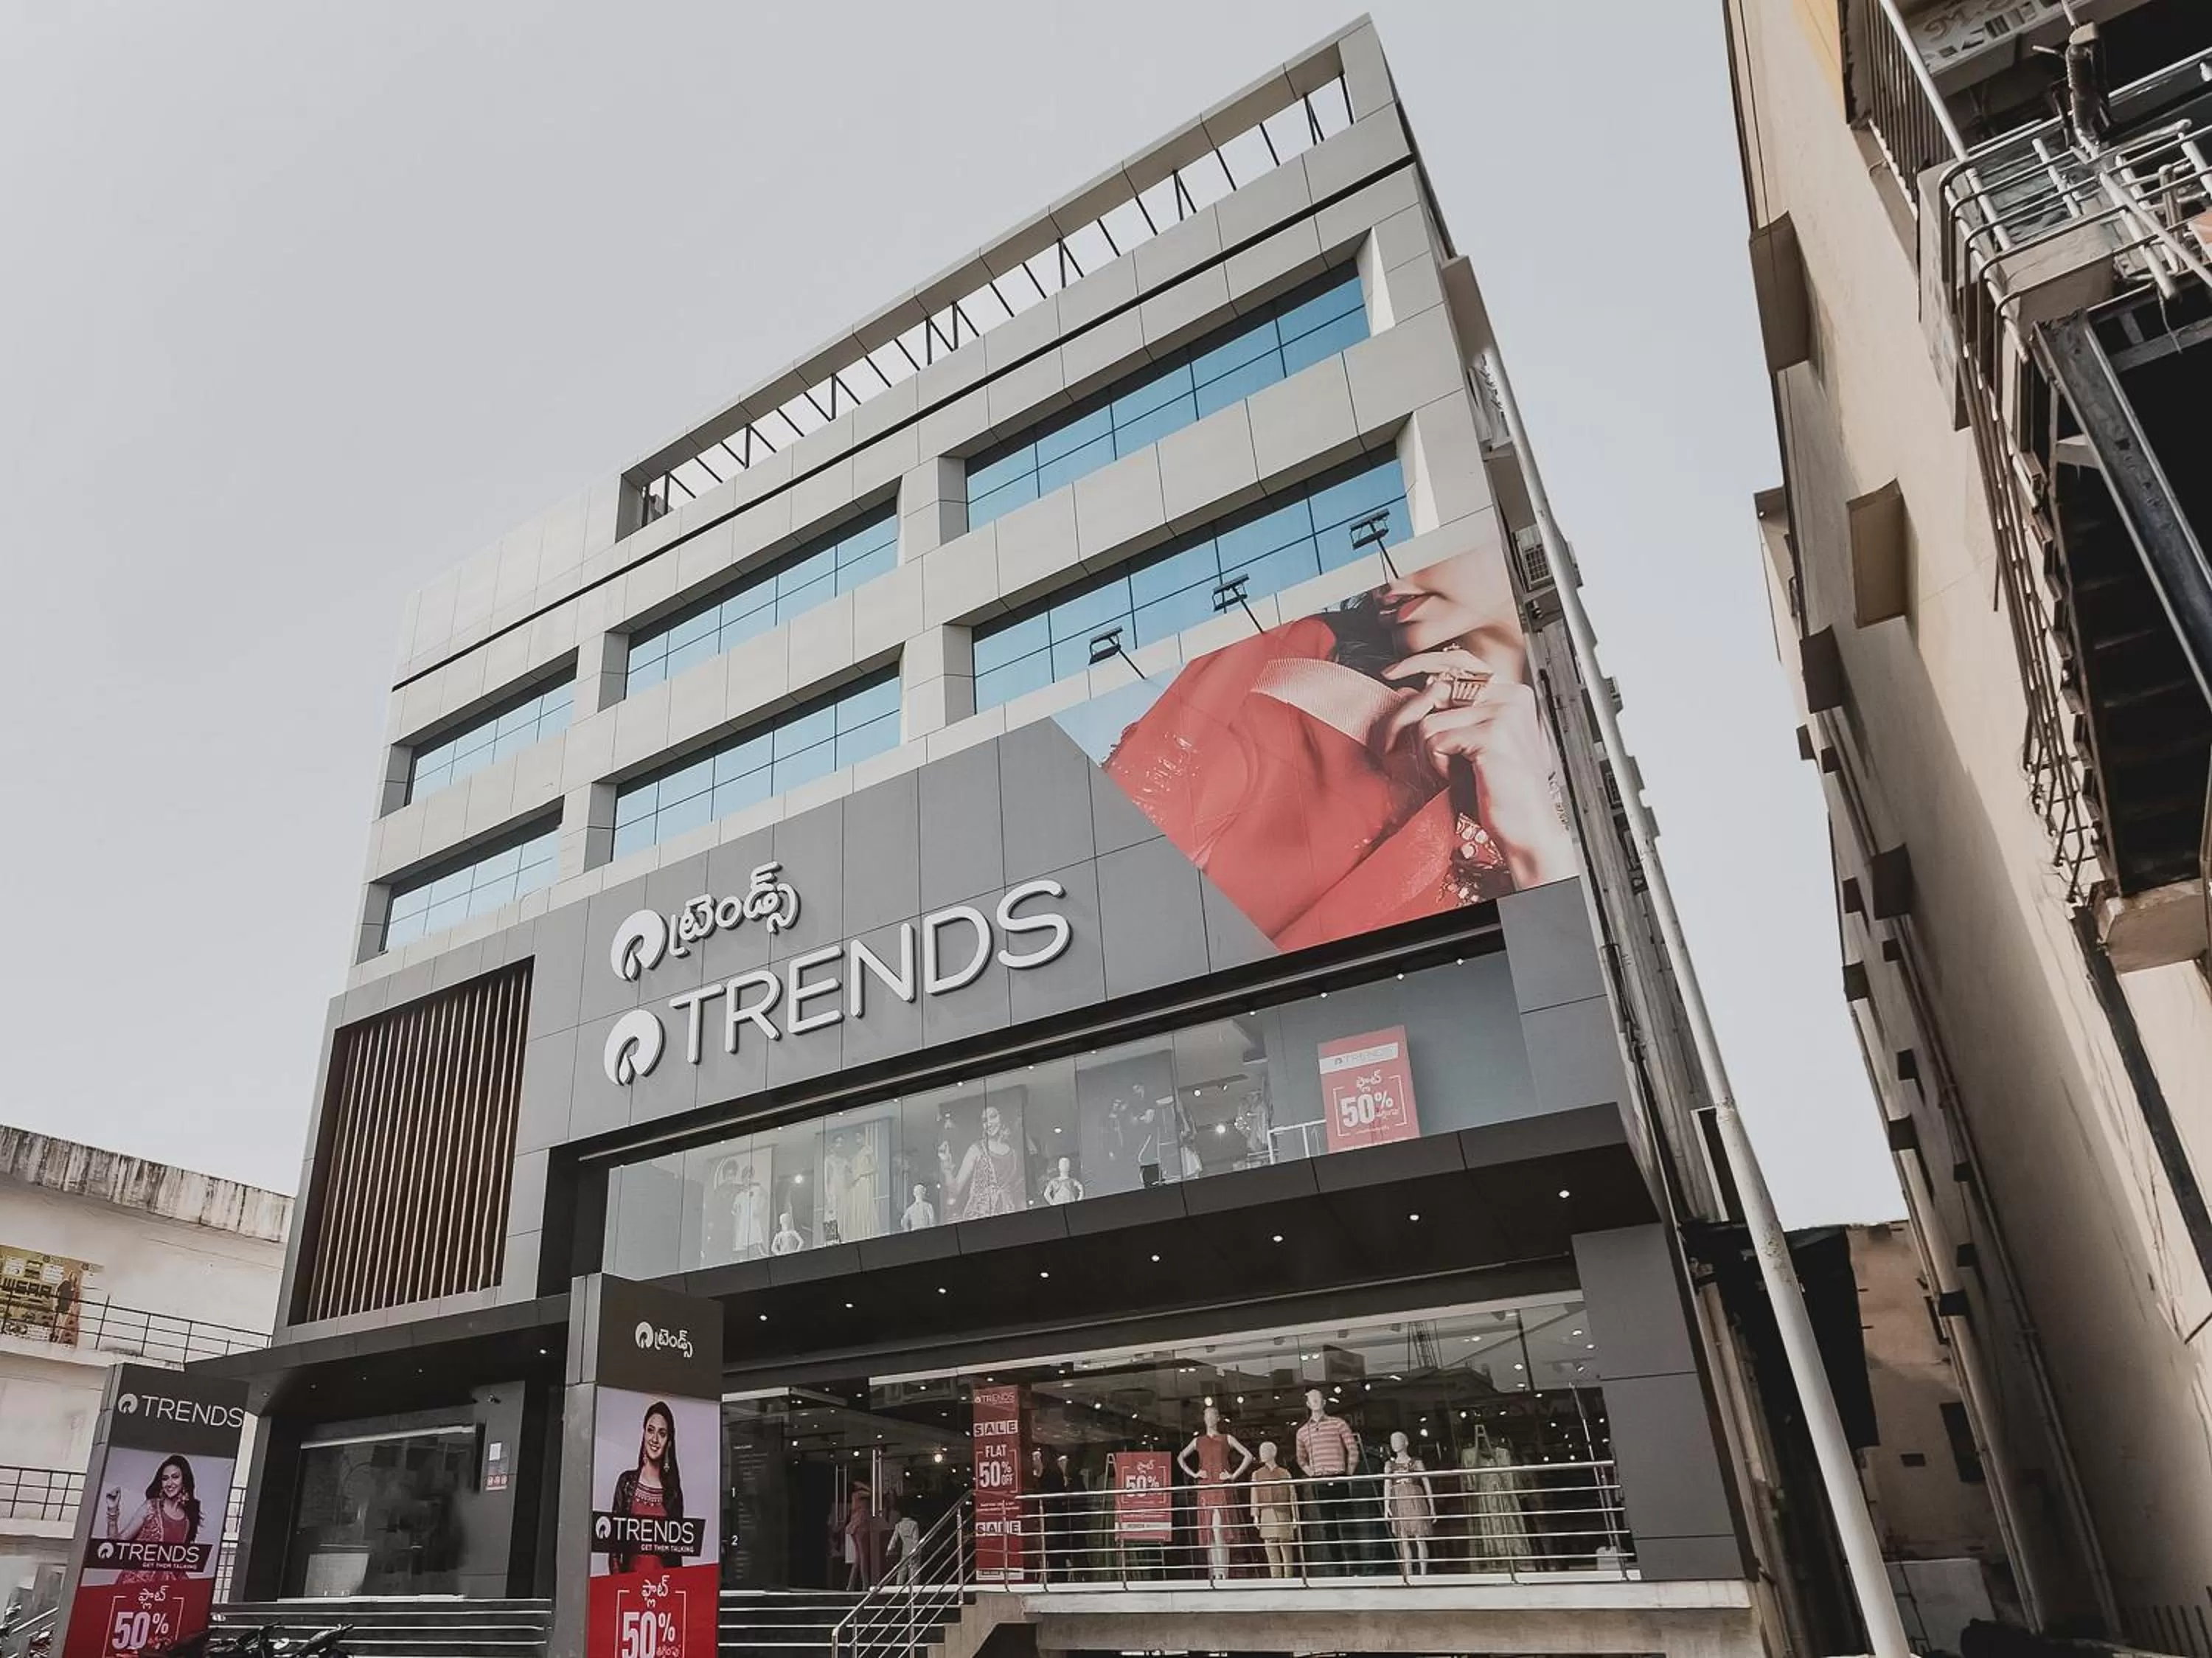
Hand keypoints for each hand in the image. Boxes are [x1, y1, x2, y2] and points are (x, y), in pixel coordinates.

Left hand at [1375, 654, 1574, 886]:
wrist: (1528, 829)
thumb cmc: (1498, 791)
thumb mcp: (1471, 745)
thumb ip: (1450, 715)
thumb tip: (1406, 690)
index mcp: (1511, 694)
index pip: (1459, 661)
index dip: (1421, 662)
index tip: (1391, 673)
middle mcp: (1510, 696)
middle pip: (1435, 688)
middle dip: (1405, 718)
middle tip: (1391, 745)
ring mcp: (1504, 713)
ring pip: (1429, 720)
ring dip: (1427, 754)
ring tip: (1447, 773)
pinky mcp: (1492, 735)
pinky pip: (1435, 740)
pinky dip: (1436, 765)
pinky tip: (1455, 779)